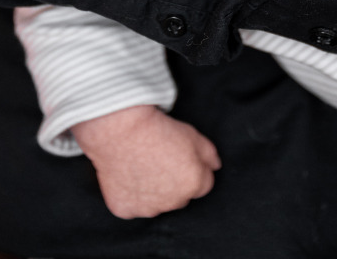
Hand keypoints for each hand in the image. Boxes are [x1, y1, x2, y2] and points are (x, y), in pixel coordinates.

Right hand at [71, 104, 220, 218]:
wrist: (121, 129)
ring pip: (156, 204)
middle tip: (161, 160)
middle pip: (180, 197)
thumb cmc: (157, 128)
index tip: (180, 158)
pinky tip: (127, 174)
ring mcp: (148, 209)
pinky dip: (130, 194)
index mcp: (194, 184)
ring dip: (153, 192)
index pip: (204, 185)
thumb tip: (215, 166)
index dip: (193, 169)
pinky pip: (132, 205)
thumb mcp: (193, 133)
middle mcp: (174, 202)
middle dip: (174, 184)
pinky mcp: (126, 209)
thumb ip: (209, 154)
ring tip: (142, 165)